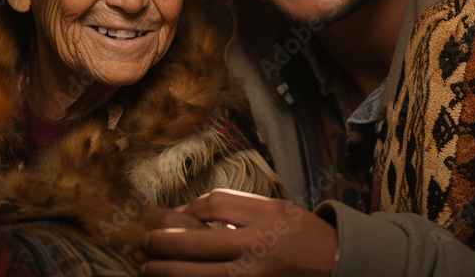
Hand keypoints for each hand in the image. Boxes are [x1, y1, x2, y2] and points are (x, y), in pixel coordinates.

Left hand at [139, 189, 336, 276]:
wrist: (332, 263)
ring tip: (145, 266)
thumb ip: (232, 208)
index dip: (183, 209)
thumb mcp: (271, 207)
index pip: (213, 206)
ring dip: (165, 270)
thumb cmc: (299, 232)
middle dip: (162, 242)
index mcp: (262, 216)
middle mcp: (256, 246)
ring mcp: (251, 275)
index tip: (165, 214)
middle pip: (196, 242)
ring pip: (197, 273)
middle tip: (142, 239)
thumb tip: (186, 213)